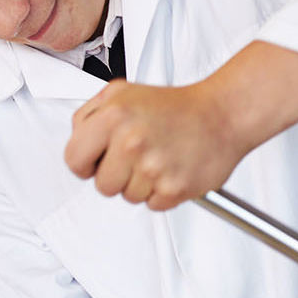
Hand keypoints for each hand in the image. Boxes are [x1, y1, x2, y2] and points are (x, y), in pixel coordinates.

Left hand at [63, 80, 253, 210]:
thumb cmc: (176, 105)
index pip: (74, 159)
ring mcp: (152, 168)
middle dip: (116, 175)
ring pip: (128, 197)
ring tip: (158, 157)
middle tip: (135, 156)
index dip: (85, 163)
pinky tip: (172, 167)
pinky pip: (152, 204)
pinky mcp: (173, 189)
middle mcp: (130, 142)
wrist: (223, 113)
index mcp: (112, 116)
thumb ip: (90, 114)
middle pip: (102, 185)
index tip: (96, 160)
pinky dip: (161, 192)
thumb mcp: (122, 92)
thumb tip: (77, 139)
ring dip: (141, 183)